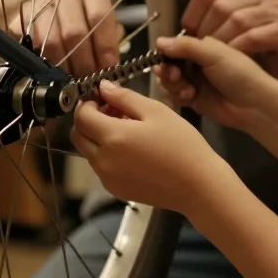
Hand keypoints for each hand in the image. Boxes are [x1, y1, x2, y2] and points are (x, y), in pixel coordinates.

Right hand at [12, 0, 122, 78]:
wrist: (51, 0)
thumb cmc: (84, 16)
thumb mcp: (104, 20)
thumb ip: (111, 39)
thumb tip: (110, 66)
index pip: (99, 17)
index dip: (105, 45)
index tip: (109, 67)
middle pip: (74, 32)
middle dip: (84, 62)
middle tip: (90, 81)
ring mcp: (40, 4)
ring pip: (52, 42)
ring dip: (64, 67)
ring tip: (73, 82)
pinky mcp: (22, 18)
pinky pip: (32, 46)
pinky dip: (43, 63)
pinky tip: (52, 73)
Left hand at [70, 81, 229, 214]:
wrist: (199, 186)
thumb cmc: (182, 145)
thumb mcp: (156, 111)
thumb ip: (125, 97)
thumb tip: (103, 87)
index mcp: (112, 137)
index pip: (81, 116)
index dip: (88, 103)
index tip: (104, 97)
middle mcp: (103, 161)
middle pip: (78, 135)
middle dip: (89, 119)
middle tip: (113, 111)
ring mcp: (108, 179)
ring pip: (88, 151)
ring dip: (98, 137)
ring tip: (127, 130)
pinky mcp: (116, 190)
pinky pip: (101, 167)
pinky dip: (107, 154)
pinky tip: (132, 149)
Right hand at [153, 35, 277, 131]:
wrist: (255, 105)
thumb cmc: (240, 74)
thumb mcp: (214, 54)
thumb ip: (186, 46)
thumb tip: (158, 41)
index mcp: (202, 47)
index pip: (174, 46)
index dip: (166, 53)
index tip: (164, 59)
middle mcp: (195, 62)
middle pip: (168, 64)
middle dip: (168, 71)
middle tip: (175, 76)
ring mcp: (194, 81)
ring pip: (169, 81)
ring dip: (173, 85)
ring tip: (188, 90)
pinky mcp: (193, 99)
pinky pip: (174, 96)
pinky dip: (178, 96)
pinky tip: (190, 97)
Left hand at [181, 0, 277, 69]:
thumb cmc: (257, 43)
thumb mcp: (230, 23)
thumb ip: (209, 20)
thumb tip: (176, 35)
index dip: (192, 16)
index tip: (190, 36)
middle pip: (220, 6)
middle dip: (206, 32)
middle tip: (202, 51)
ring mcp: (276, 8)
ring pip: (236, 20)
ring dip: (221, 42)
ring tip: (217, 57)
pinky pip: (253, 37)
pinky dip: (238, 49)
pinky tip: (234, 59)